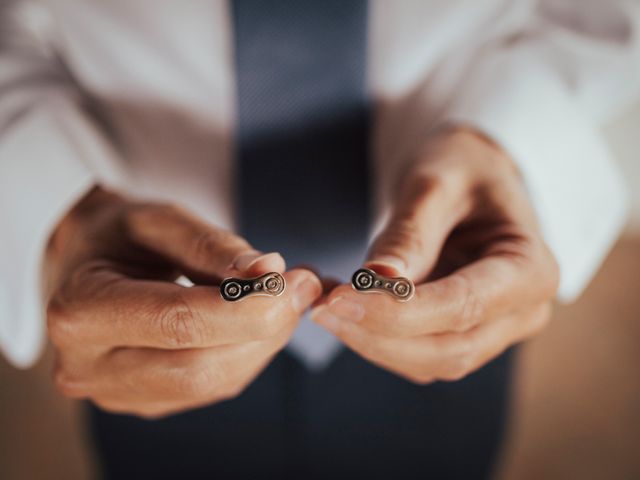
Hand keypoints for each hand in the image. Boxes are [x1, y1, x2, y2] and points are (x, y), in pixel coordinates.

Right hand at [46, 187, 320, 416]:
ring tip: (291, 296)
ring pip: (213, 383)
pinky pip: (214, 387)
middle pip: (198, 367)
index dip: (246, 307)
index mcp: (79, 311)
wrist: (93, 263)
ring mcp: (116, 393)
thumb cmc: (123, 235)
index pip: (176, 322)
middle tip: (305, 286)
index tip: (295, 280)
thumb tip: (269, 271)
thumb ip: (212, 247)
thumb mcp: (161, 220)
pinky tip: (266, 319)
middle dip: (265, 328)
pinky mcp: (147, 401)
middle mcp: (88, 366)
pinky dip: (251, 352)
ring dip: (266, 342)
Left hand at [312, 127, 558, 383]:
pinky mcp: (460, 333)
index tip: (340, 300)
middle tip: (321, 308)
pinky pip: (415, 353)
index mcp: (532, 269)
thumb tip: (375, 282)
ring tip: (323, 303)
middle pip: (449, 350)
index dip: (398, 311)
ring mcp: (493, 329)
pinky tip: (340, 307)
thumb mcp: (436, 184)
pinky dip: (373, 336)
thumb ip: (410, 234)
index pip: (463, 305)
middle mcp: (521, 311)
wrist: (468, 176)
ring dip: (370, 340)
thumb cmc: (461, 168)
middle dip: (378, 335)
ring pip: (428, 362)